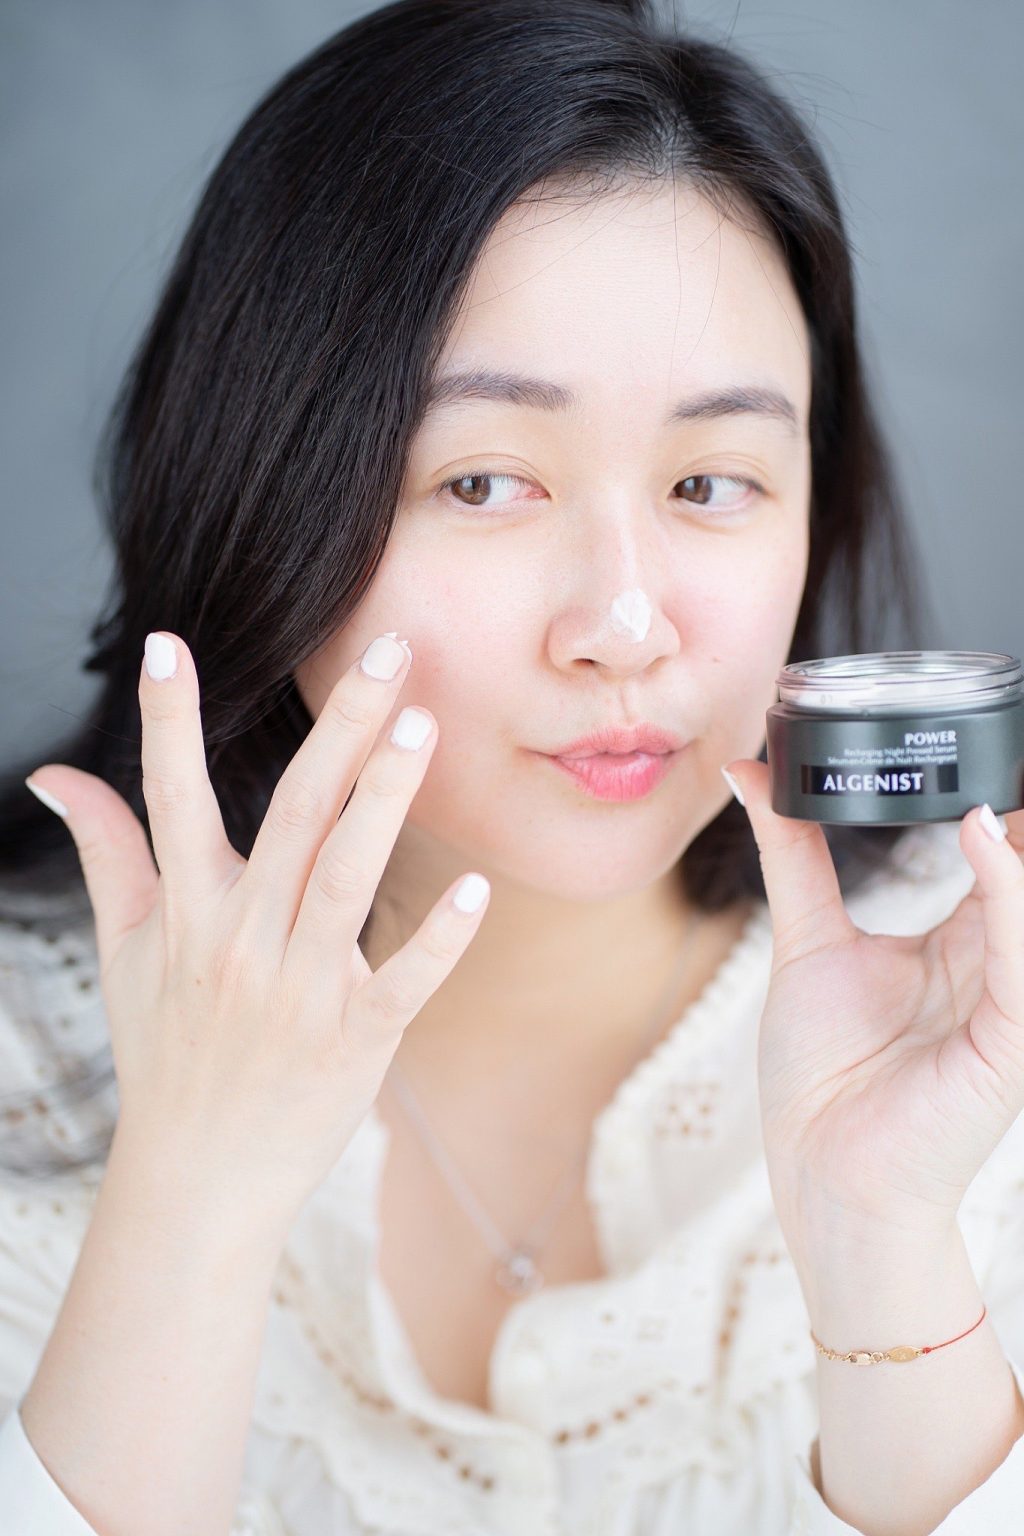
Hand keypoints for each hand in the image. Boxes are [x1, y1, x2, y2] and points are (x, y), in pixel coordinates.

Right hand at [26, 632, 488, 1230]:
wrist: (199, 1179)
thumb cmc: (167, 1051)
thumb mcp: (127, 950)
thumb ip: (107, 853)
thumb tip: (56, 775)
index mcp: (189, 913)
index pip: (171, 799)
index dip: (166, 723)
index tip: (167, 645)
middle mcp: (244, 940)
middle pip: (295, 815)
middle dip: (341, 727)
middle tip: (388, 649)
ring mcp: (302, 991)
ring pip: (347, 880)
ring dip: (385, 802)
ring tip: (423, 727)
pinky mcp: (356, 1039)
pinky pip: (403, 983)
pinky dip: (439, 939)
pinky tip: (477, 889)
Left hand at [723, 760, 1023, 1265]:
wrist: (821, 1173)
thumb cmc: (821, 1075)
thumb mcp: (808, 939)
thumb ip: (794, 853)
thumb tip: (750, 768)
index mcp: (960, 946)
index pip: (997, 858)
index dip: (996, 802)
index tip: (981, 732)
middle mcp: (994, 967)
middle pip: (1022, 875)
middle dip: (1018, 816)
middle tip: (1001, 734)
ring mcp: (1007, 1005)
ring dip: (1019, 845)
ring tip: (1001, 778)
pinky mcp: (1008, 1044)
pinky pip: (1018, 959)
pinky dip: (1008, 895)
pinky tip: (985, 838)